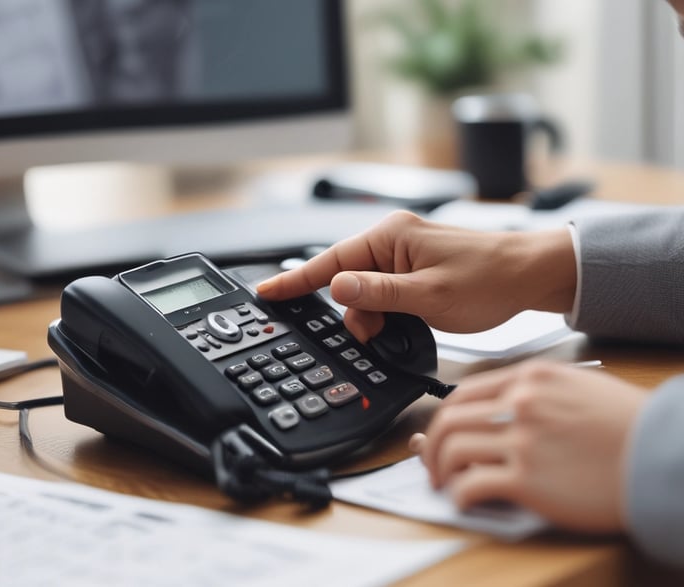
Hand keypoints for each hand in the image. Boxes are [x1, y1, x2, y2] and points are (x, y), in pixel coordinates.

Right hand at [257, 210, 575, 341]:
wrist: (530, 275)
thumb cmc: (490, 279)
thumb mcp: (430, 296)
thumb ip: (379, 294)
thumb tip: (337, 288)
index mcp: (391, 237)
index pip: (330, 261)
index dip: (296, 281)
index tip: (266, 294)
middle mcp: (393, 240)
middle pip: (347, 279)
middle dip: (355, 311)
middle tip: (374, 331)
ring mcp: (404, 254)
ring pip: (365, 291)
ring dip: (375, 314)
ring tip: (404, 325)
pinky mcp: (415, 268)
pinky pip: (385, 291)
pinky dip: (388, 311)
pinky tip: (406, 320)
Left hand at [410, 360, 647, 531]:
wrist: (663, 455)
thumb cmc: (630, 425)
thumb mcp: (581, 386)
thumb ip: (538, 391)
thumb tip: (504, 406)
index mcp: (532, 378)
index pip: (465, 392)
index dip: (444, 415)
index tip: (440, 431)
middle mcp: (523, 403)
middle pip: (451, 419)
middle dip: (433, 444)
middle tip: (431, 461)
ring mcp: (524, 441)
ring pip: (454, 449)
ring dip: (439, 469)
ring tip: (443, 483)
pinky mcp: (529, 479)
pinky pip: (474, 485)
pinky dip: (460, 495)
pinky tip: (464, 500)